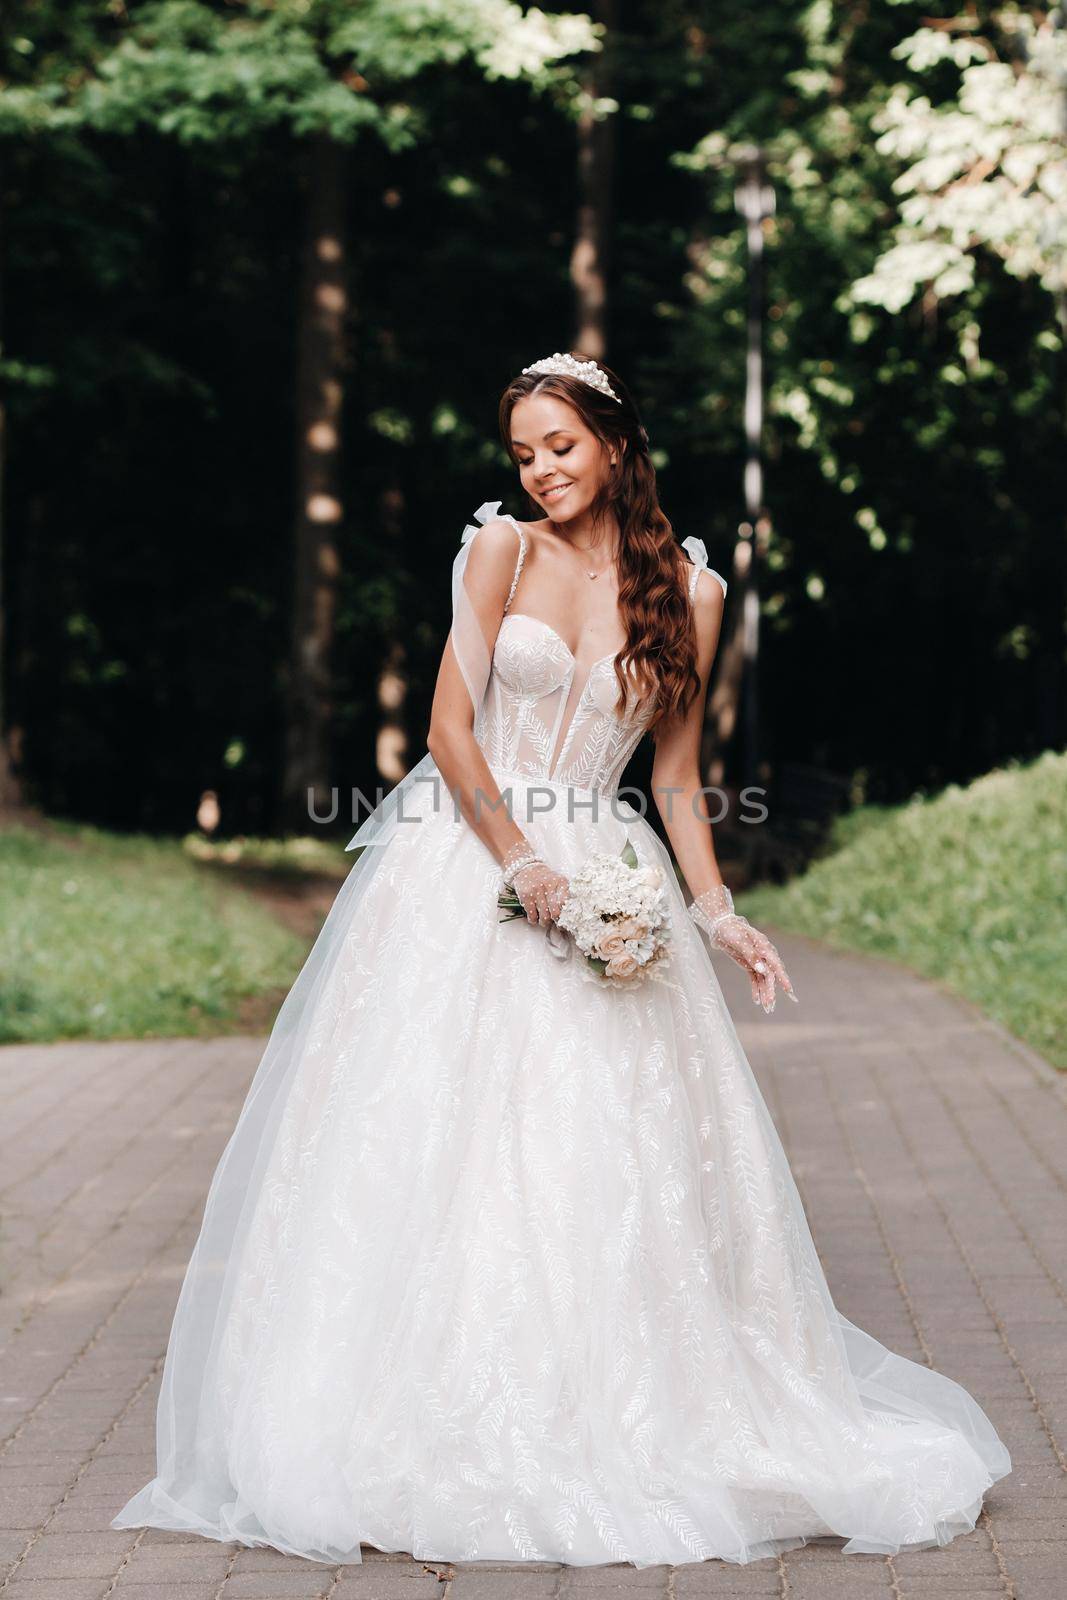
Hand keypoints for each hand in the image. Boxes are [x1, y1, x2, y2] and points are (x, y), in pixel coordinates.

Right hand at [511, 858, 569, 927]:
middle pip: (555, 912)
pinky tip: (534, 918)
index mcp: (561, 882)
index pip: (565, 902)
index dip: (566, 914)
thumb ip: (564, 895)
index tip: (565, 919)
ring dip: (544, 922)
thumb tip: (568, 915)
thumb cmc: (546, 879)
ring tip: (544, 921)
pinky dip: (533, 920)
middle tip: (555, 923)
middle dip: (555, 921)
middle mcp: (549, 885)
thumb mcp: (558, 882)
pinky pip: (532, 915)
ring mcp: (537, 890)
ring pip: (544, 916)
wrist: (527, 868)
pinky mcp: (526, 895)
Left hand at [688, 885, 796, 1012]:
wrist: (721, 927)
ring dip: (765, 993)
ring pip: (764, 979)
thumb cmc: (731, 930)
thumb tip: (763, 969)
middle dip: (771, 991)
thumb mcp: (739, 941)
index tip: (788, 990)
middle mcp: (764, 954)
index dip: (783, 978)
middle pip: (770, 975)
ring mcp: (757, 960)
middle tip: (771, 1007)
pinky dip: (756, 989)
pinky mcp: (750, 965)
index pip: (776, 965)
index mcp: (764, 946)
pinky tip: (757, 1000)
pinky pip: (755, 979)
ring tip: (767, 1009)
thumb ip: (751, 955)